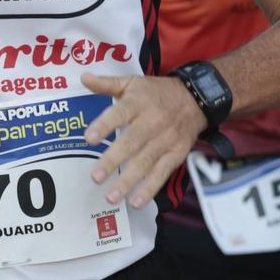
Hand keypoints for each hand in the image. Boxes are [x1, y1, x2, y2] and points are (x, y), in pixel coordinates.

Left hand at [80, 73, 204, 208]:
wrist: (196, 99)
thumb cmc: (156, 92)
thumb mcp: (133, 83)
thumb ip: (107, 84)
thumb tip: (83, 77)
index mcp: (138, 103)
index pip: (119, 113)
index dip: (104, 125)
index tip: (89, 138)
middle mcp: (152, 122)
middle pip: (131, 142)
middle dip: (113, 160)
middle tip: (95, 177)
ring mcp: (165, 140)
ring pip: (145, 162)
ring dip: (128, 181)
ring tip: (111, 196)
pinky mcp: (176, 154)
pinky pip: (162, 173)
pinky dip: (150, 189)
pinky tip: (136, 202)